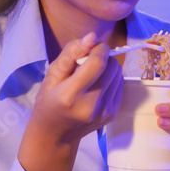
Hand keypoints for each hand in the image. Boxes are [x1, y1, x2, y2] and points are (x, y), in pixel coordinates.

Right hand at [18, 32, 123, 170]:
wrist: (55, 133)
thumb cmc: (49, 100)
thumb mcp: (52, 74)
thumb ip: (71, 53)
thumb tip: (92, 37)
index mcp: (71, 95)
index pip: (98, 63)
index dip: (99, 48)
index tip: (91, 47)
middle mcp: (91, 105)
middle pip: (112, 67)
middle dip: (102, 58)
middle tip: (87, 65)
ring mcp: (104, 112)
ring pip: (119, 74)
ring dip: (108, 69)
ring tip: (91, 77)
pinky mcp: (112, 114)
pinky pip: (120, 85)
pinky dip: (110, 80)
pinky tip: (96, 87)